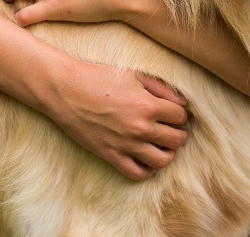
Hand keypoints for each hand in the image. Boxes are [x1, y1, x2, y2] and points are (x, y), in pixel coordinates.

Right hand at [41, 55, 188, 180]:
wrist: (66, 91)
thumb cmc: (100, 78)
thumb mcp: (134, 75)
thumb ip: (162, 88)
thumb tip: (183, 102)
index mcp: (148, 105)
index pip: (181, 116)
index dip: (180, 114)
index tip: (173, 113)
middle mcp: (140, 127)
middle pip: (177, 139)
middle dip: (178, 133)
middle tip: (171, 128)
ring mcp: (126, 144)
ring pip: (162, 160)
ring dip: (167, 153)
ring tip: (161, 144)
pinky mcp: (111, 156)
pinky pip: (137, 173)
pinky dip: (147, 170)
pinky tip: (146, 159)